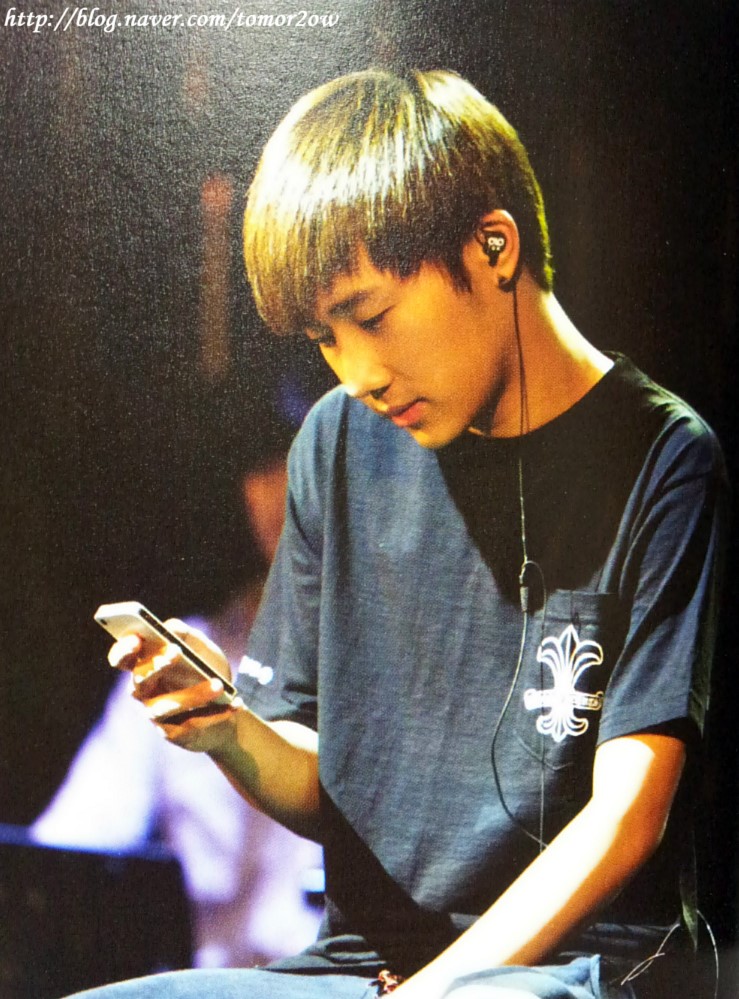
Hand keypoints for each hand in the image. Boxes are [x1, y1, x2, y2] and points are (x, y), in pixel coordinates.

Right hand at [108, 620, 242, 753]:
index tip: (136, 640)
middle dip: (157, 665)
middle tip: (177, 650)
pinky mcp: (173, 734)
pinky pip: (193, 724)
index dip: (123, 650)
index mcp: (144, 665)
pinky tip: (236, 703)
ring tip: (220, 685)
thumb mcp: (201, 648)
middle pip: (140, 681)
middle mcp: (143, 692)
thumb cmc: (206, 669)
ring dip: (194, 694)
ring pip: (167, 706)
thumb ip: (186, 634)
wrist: (225, 704)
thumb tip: (171, 627)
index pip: (122, 659)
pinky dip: (217, 713)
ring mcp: (156, 714)